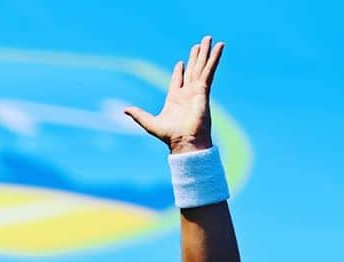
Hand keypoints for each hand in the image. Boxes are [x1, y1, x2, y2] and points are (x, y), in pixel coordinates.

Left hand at [124, 36, 223, 153]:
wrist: (185, 141)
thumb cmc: (169, 136)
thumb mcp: (150, 123)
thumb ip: (138, 115)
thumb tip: (124, 110)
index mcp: (175, 99)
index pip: (178, 80)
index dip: (179, 72)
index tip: (181, 63)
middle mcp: (187, 93)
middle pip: (192, 70)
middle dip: (195, 57)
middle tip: (200, 43)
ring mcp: (196, 90)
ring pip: (201, 67)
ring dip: (205, 53)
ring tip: (209, 38)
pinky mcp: (204, 90)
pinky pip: (209, 71)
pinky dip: (214, 59)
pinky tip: (219, 47)